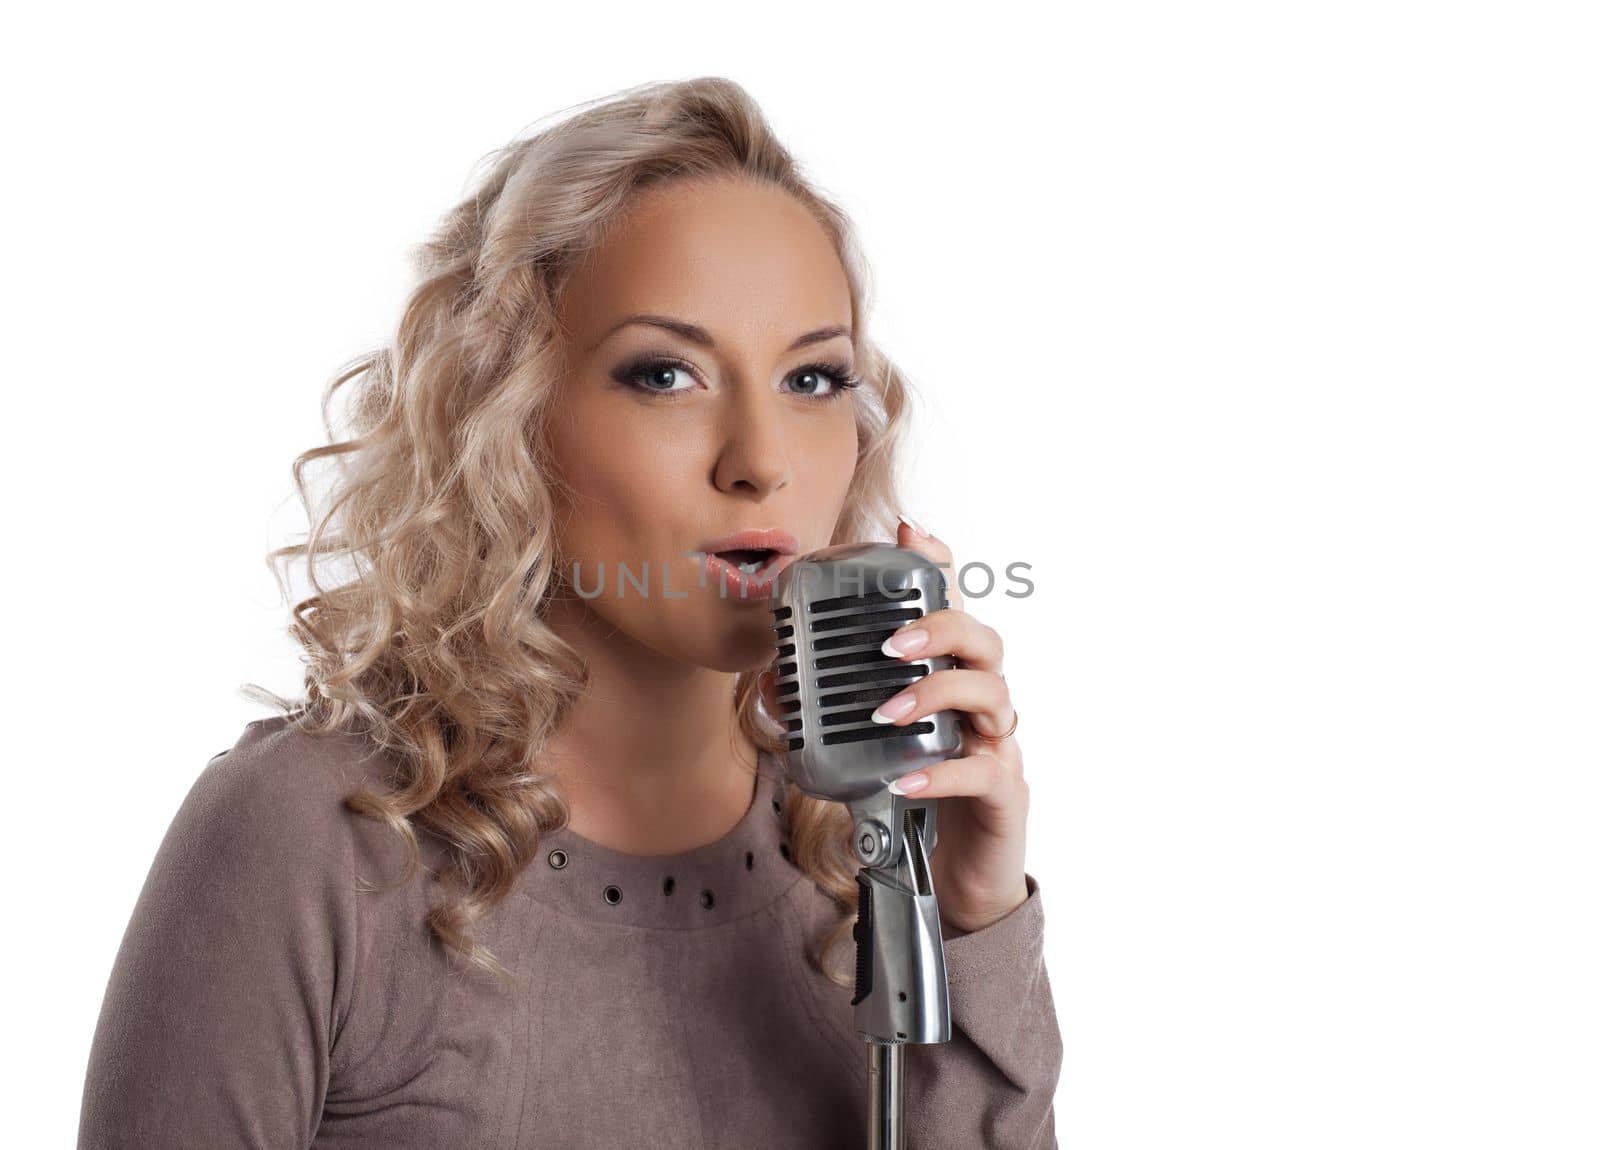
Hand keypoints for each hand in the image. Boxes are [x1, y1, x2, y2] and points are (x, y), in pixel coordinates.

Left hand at [759, 518, 1029, 934]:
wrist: (952, 882)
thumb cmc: (913, 798)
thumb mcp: (869, 749)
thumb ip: (828, 713)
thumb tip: (775, 685)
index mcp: (951, 677)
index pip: (956, 606)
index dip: (939, 564)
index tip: (909, 531)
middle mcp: (982, 702)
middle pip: (985, 640)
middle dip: (939, 629)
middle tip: (889, 644)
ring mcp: (998, 745)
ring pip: (993, 695)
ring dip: (936, 694)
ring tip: (888, 710)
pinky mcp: (1003, 793)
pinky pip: (983, 772)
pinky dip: (941, 771)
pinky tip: (905, 777)